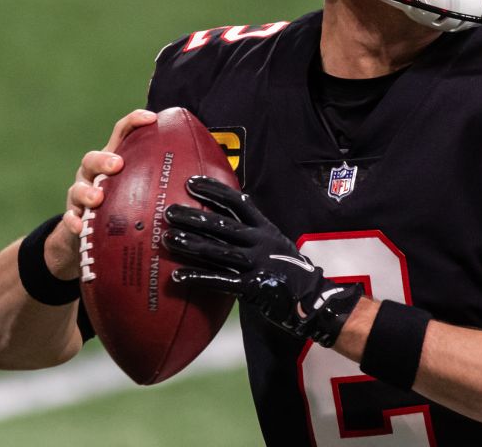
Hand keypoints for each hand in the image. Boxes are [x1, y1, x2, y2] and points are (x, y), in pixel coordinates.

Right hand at [55, 109, 157, 278]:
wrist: (90, 240)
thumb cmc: (127, 209)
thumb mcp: (147, 193)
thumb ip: (169, 183)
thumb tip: (215, 183)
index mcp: (117, 160)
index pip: (124, 134)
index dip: (135, 121)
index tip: (152, 117)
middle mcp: (95, 175)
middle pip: (94, 158)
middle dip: (105, 159)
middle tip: (117, 164)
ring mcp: (80, 196)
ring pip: (78, 188)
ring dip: (87, 191)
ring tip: (98, 197)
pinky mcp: (73, 219)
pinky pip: (70, 219)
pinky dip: (74, 222)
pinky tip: (79, 226)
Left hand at [163, 176, 362, 346]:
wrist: (313, 298)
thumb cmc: (288, 269)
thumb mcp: (275, 242)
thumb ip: (253, 229)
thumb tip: (227, 210)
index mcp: (265, 228)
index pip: (237, 202)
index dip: (214, 191)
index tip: (191, 183)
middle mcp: (261, 242)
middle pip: (223, 225)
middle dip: (194, 217)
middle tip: (169, 211)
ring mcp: (257, 264)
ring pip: (218, 251)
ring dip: (191, 244)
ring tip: (168, 238)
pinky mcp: (252, 287)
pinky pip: (220, 281)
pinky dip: (198, 278)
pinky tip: (178, 276)